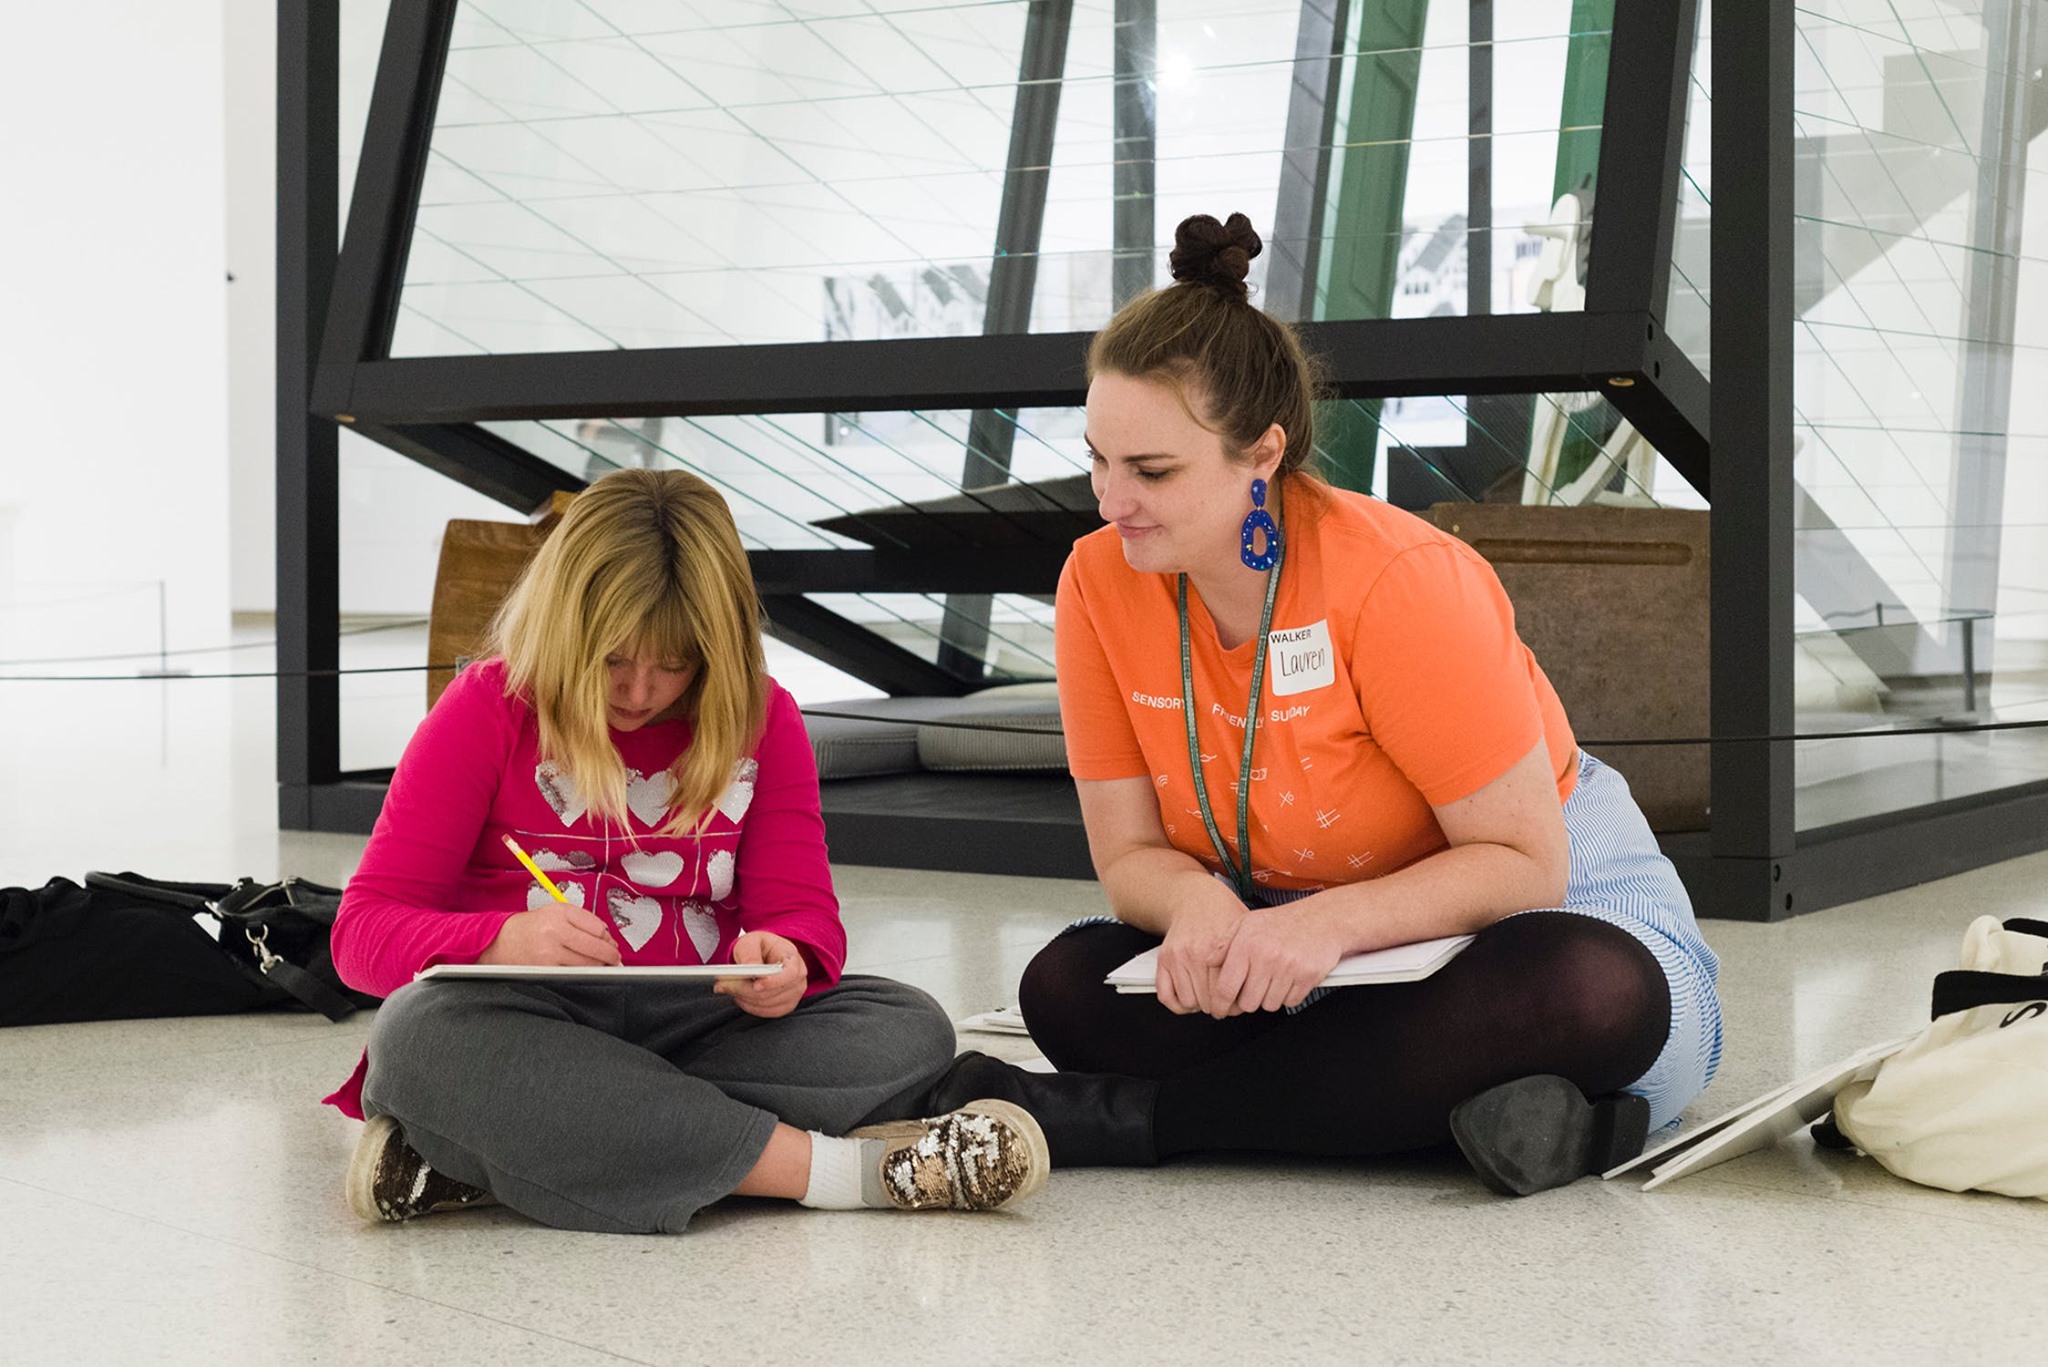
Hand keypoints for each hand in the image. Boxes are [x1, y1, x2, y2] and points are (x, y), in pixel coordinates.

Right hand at [478, 902, 621, 966]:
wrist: (498, 941)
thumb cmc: (529, 927)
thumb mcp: (555, 912)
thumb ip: (583, 920)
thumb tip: (607, 937)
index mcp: (560, 913)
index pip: (597, 928)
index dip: (609, 938)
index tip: (612, 944)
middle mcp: (555, 931)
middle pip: (596, 947)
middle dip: (610, 955)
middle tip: (614, 959)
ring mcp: (549, 952)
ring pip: (587, 964)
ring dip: (598, 967)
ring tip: (601, 966)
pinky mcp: (545, 969)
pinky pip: (573, 974)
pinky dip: (582, 974)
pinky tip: (583, 972)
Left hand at [717, 930, 808, 1018]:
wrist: (766, 955)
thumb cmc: (759, 947)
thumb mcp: (751, 941)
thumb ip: (750, 953)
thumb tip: (750, 967)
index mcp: (793, 957)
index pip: (791, 974)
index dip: (773, 982)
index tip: (755, 985)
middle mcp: (798, 978)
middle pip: (774, 992)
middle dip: (746, 990)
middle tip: (722, 984)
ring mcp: (794, 994)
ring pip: (767, 1004)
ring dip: (744, 998)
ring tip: (729, 987)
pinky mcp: (786, 1006)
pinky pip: (766, 1012)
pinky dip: (750, 1006)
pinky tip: (740, 996)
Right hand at [1155, 883, 1246, 1016]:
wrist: (1195, 897)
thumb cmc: (1222, 912)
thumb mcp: (1244, 931)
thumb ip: (1249, 959)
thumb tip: (1258, 988)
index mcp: (1218, 949)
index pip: (1227, 993)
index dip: (1235, 1005)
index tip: (1237, 1005)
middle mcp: (1196, 954)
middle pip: (1208, 1001)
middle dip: (1219, 1008)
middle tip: (1225, 1004)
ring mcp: (1178, 958)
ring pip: (1188, 1002)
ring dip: (1200, 1005)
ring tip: (1209, 998)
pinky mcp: (1164, 959)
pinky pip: (1166, 995)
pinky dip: (1178, 1004)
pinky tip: (1191, 998)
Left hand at [1214, 905, 1345, 1014]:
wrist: (1322, 919)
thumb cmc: (1283, 922)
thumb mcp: (1247, 923)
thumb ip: (1224, 943)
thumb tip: (1208, 961)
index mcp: (1246, 945)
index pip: (1225, 988)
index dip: (1220, 1004)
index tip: (1220, 1010)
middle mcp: (1266, 956)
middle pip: (1247, 1003)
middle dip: (1249, 999)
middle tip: (1255, 987)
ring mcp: (1288, 967)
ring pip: (1269, 1005)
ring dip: (1270, 997)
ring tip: (1274, 977)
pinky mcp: (1307, 977)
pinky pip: (1291, 1002)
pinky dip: (1289, 995)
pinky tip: (1289, 978)